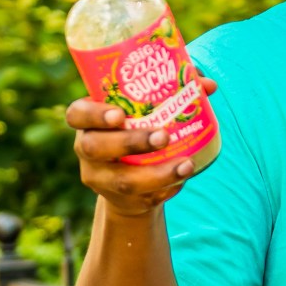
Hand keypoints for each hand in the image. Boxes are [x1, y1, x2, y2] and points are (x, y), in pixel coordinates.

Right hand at [67, 73, 217, 219]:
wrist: (132, 174)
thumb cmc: (139, 126)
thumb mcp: (145, 107)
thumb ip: (173, 90)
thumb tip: (208, 85)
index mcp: (88, 120)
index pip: (76, 114)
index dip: (93, 115)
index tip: (119, 114)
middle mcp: (87, 149)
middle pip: (96, 148)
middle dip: (130, 143)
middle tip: (163, 136)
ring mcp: (100, 177)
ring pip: (121, 181)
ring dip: (156, 174)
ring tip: (186, 164)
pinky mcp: (119, 200)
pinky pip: (143, 197)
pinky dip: (166, 187)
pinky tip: (183, 177)